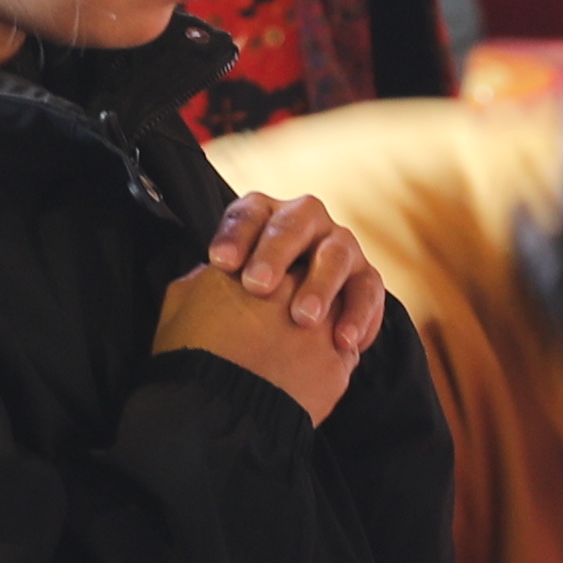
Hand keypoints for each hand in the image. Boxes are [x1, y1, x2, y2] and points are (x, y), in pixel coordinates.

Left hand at [157, 192, 388, 420]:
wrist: (280, 348)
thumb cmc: (237, 318)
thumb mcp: (212, 298)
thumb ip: (203, 287)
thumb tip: (193, 287)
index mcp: (263, 218)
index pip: (249, 213)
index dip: (235, 235)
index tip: (220, 264)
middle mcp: (305, 223)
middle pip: (295, 223)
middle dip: (275, 252)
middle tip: (257, 286)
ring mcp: (339, 248)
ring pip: (336, 253)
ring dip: (320, 284)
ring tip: (303, 319)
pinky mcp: (365, 279)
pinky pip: (368, 290)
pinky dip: (358, 315)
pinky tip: (343, 342)